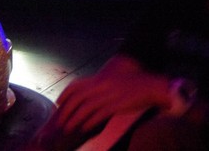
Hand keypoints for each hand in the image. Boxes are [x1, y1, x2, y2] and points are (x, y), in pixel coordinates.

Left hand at [41, 68, 168, 144]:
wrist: (150, 86)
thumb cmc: (132, 85)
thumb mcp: (112, 82)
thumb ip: (99, 87)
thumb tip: (86, 97)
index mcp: (100, 79)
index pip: (76, 85)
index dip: (64, 94)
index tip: (58, 103)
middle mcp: (102, 85)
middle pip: (77, 98)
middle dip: (66, 111)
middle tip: (60, 122)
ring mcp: (109, 95)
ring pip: (86, 108)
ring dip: (74, 119)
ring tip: (68, 129)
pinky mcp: (117, 104)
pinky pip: (99, 114)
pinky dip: (89, 122)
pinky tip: (84, 128)